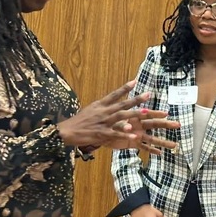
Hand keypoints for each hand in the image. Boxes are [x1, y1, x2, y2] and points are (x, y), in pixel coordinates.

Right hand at [57, 81, 175, 149]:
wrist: (67, 131)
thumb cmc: (79, 121)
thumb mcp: (90, 109)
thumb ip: (102, 106)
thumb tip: (110, 101)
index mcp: (100, 105)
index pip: (114, 94)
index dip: (125, 88)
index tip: (135, 81)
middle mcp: (103, 111)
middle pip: (122, 104)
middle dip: (136, 99)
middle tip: (149, 94)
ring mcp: (103, 122)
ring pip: (121, 117)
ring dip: (134, 114)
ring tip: (146, 113)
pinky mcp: (101, 134)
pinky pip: (115, 134)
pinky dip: (124, 134)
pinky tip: (134, 135)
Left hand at [106, 113, 178, 153]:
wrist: (99, 131)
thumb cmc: (107, 122)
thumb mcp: (114, 123)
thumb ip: (121, 125)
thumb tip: (128, 128)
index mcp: (134, 117)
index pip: (147, 114)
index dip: (156, 114)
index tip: (167, 113)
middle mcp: (138, 125)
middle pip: (154, 124)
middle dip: (166, 124)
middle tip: (178, 125)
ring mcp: (137, 134)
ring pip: (152, 138)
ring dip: (163, 141)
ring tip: (174, 145)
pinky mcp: (133, 143)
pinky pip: (144, 147)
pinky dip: (151, 150)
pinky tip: (160, 153)